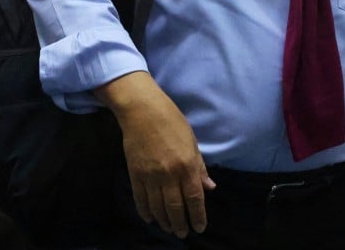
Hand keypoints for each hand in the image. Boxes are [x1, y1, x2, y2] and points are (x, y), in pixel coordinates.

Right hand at [105, 73, 215, 238]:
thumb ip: (200, 167)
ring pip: (158, 207)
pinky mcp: (135, 174)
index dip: (198, 216)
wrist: (142, 111)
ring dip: (164, 221)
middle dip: (180, 224)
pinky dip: (145, 211)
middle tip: (183, 234)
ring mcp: (150, 176)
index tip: (199, 227)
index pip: (194, 198)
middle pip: (175, 207)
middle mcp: (169, 174)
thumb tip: (209, 188)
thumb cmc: (172, 122)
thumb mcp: (192, 142)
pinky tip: (151, 218)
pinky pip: (140, 199)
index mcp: (187, 165)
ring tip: (169, 229)